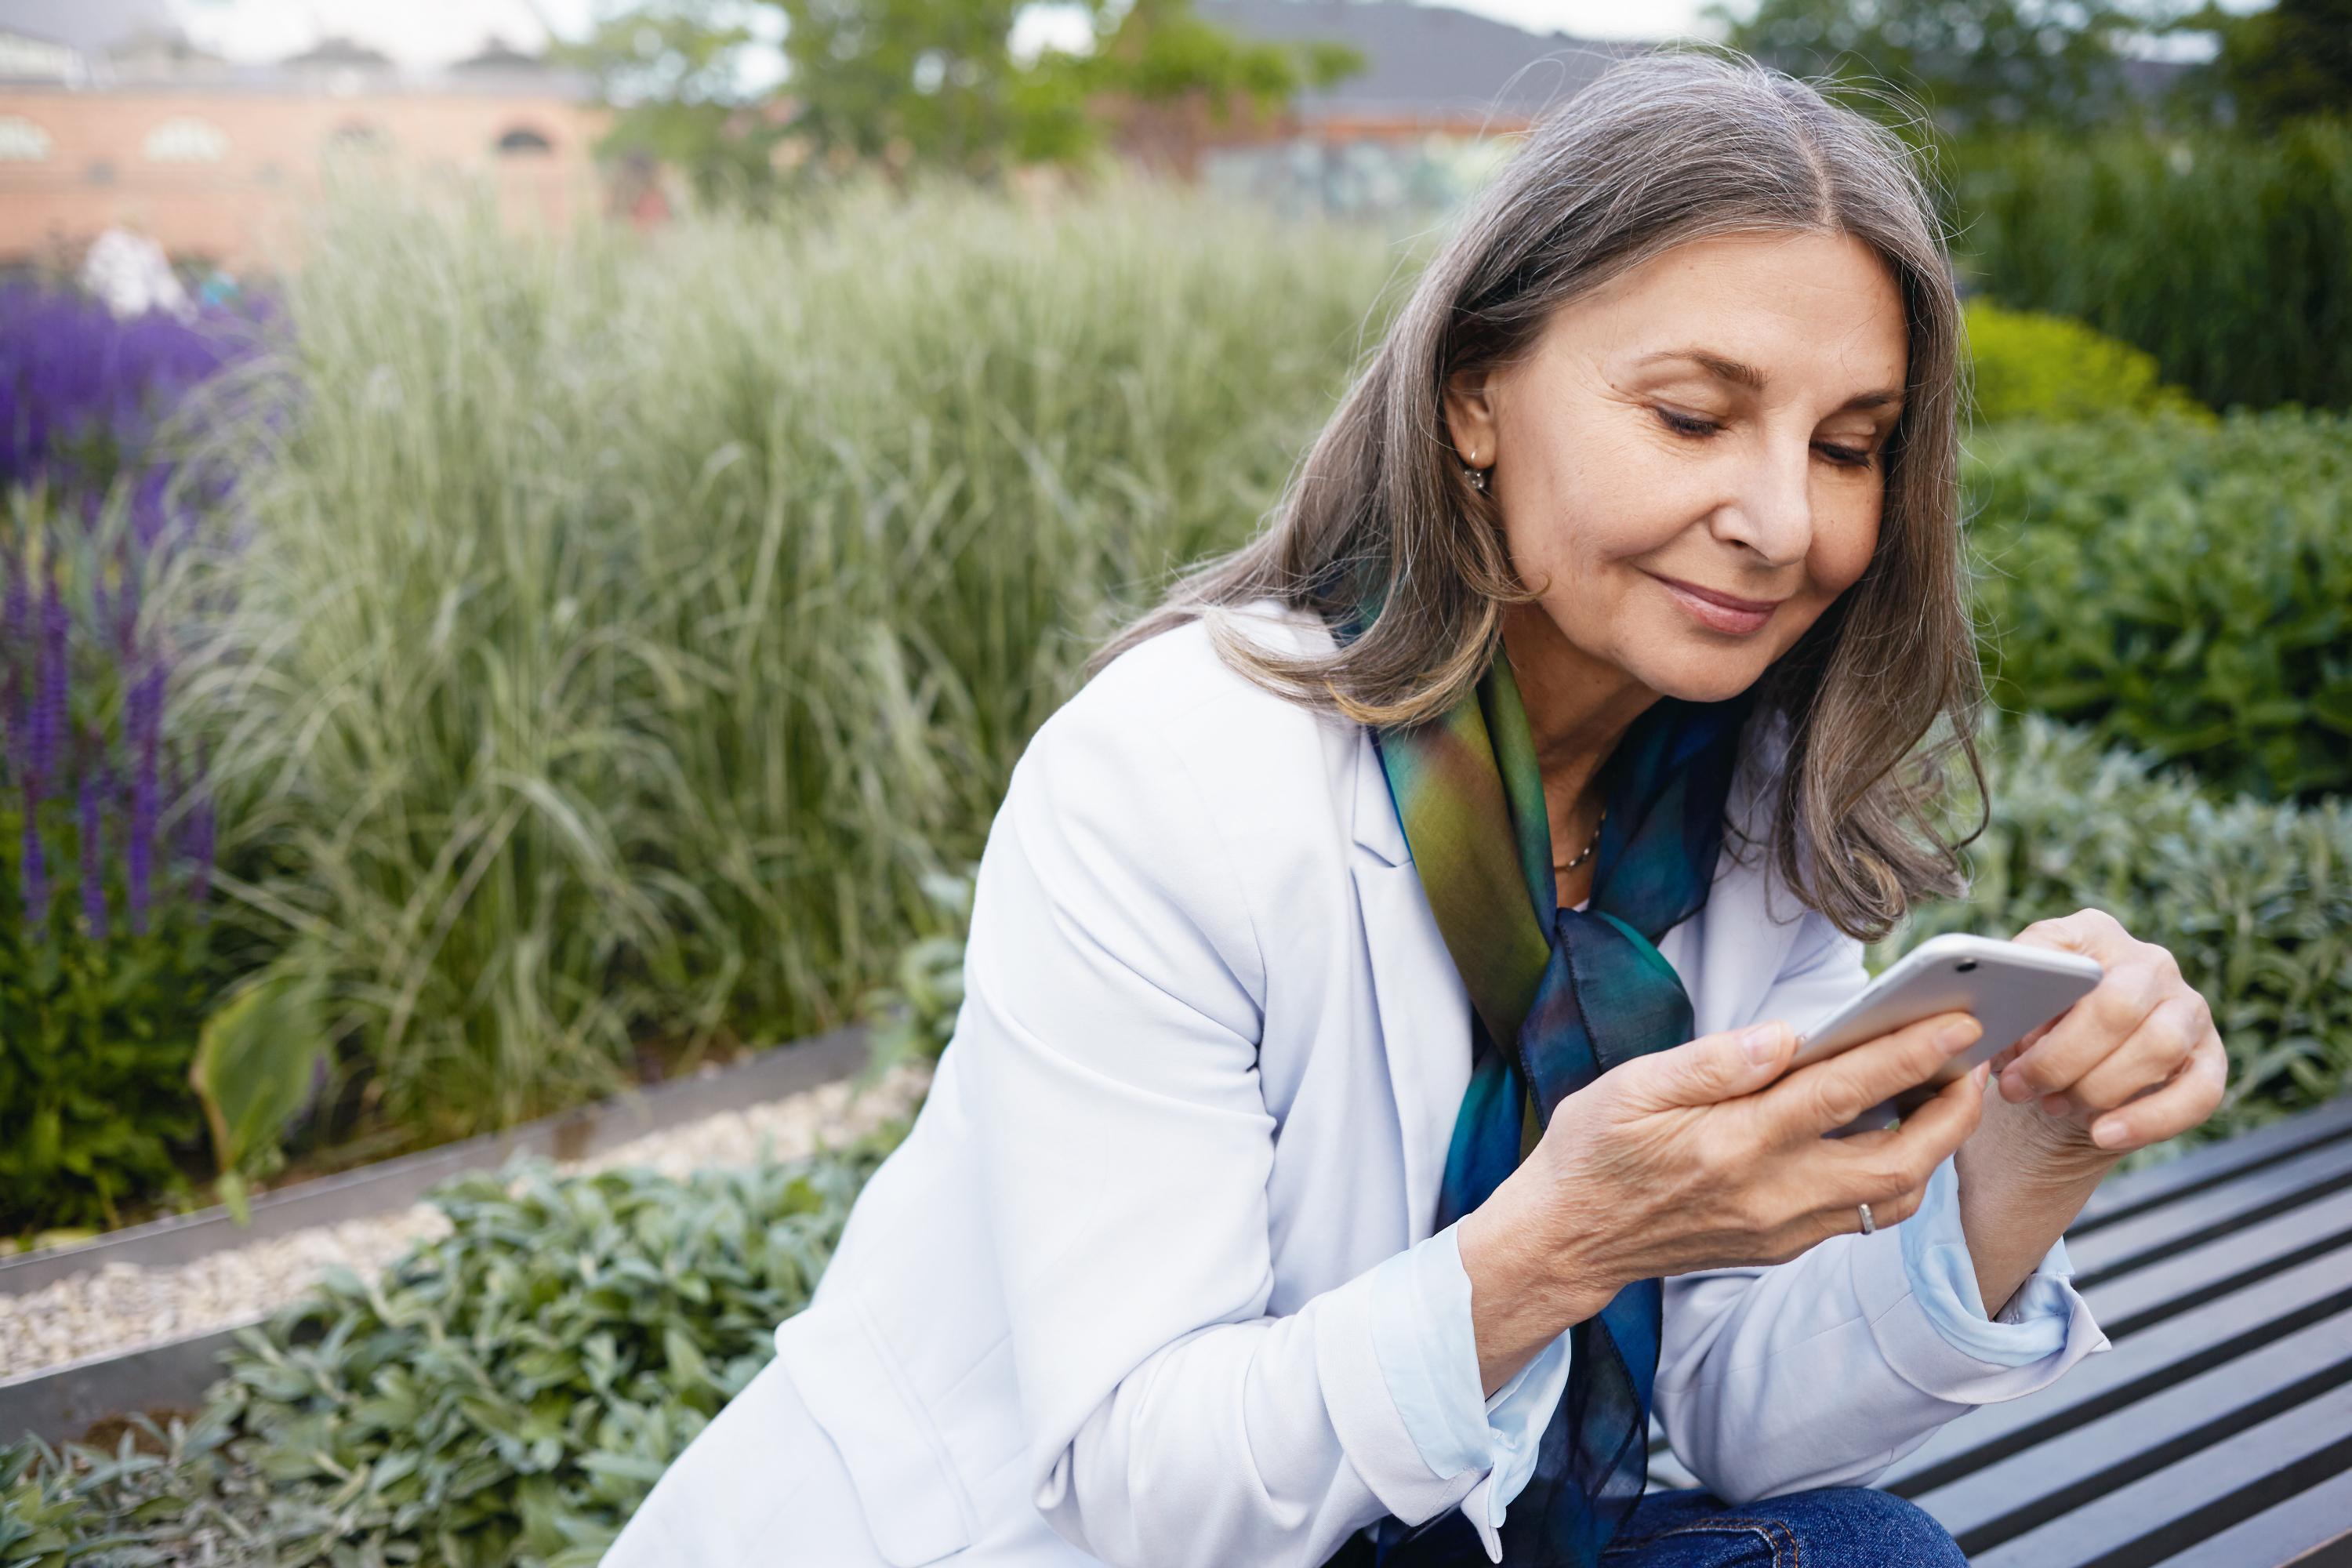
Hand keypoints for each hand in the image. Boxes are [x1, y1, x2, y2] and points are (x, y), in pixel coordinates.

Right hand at [1456, 1010, 1988, 1394]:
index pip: (1843, 1094)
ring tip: (1945, 1092)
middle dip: (1953, 1111)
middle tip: (1975, 1060)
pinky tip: (1892, 1133)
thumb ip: (1714, 1062)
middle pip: (1899, 1161)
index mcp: (1733, 1144)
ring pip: (1893, 1196)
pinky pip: (1863, 1215)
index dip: (1909, 1056)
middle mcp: (1770, 1196)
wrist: (1568, 1239)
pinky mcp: (1783, 1248)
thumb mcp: (1631, 1087)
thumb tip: (1787, 1035)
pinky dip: (1896, 1173)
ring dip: (1935, 1146)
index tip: (1958, 1023)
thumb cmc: (1593, 1150)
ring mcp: (1782, 1231)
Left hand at [1990, 909, 2228, 1169]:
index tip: (1999, 1038)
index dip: (2027, 997)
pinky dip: (2147, 1120)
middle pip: (2117, 1006)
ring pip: (2158, 1047)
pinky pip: (2198, 1093)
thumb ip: (2003, 1009)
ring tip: (2054, 1106)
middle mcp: (2149, 963)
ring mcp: (2188, 1009)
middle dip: (2060, 1057)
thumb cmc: (2036, 1035)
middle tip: (2019, 1087)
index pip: (2059, 947)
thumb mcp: (2012, 1015)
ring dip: (2098, 1087)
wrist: (2071, 1081)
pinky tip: (2103, 1134)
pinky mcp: (2211, 1059)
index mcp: (2092, 934)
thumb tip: (1990, 1030)